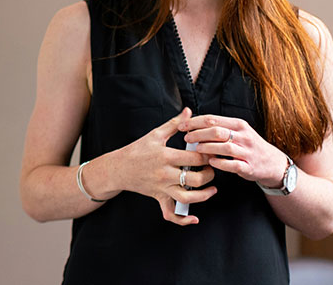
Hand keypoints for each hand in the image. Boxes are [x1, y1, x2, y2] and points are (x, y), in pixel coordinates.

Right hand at [116, 108, 216, 224]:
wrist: (118, 168)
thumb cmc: (137, 150)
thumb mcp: (155, 134)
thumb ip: (175, 124)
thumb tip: (189, 111)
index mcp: (166, 156)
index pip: (195, 158)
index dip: (208, 155)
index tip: (214, 151)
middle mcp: (165, 174)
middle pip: (196, 179)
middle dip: (209, 174)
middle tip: (213, 168)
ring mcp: (162, 188)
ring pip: (188, 198)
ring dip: (204, 195)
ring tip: (212, 188)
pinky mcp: (159, 198)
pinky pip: (171, 214)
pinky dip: (183, 220)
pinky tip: (194, 218)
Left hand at [179, 114, 288, 186]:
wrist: (272, 163)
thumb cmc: (249, 146)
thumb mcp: (238, 131)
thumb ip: (219, 127)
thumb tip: (194, 124)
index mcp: (238, 125)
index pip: (213, 119)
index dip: (195, 122)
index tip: (182, 126)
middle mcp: (243, 136)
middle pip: (217, 131)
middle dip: (198, 134)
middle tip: (186, 138)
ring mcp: (247, 152)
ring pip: (224, 146)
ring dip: (207, 147)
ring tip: (196, 149)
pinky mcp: (249, 166)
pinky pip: (233, 164)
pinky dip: (220, 163)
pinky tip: (211, 162)